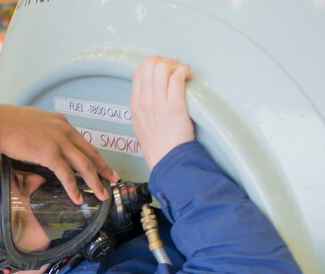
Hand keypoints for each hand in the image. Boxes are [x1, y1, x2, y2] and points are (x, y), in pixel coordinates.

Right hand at [0, 102, 118, 203]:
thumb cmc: (7, 123)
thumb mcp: (32, 125)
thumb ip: (43, 135)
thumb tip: (42, 147)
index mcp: (61, 123)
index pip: (82, 141)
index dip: (93, 155)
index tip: (101, 164)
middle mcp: (64, 130)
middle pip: (90, 152)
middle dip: (104, 168)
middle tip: (113, 179)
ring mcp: (58, 142)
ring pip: (84, 165)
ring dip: (95, 181)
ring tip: (102, 194)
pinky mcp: (50, 154)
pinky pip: (66, 175)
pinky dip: (73, 188)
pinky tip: (78, 198)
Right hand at [130, 56, 194, 170]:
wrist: (167, 160)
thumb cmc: (158, 146)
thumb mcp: (140, 124)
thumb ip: (143, 105)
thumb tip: (152, 90)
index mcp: (135, 105)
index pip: (138, 71)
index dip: (152, 64)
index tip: (163, 67)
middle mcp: (144, 102)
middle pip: (149, 65)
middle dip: (164, 62)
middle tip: (175, 69)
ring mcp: (158, 104)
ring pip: (163, 68)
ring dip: (176, 66)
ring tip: (184, 74)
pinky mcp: (174, 107)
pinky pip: (177, 77)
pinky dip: (185, 72)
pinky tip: (190, 77)